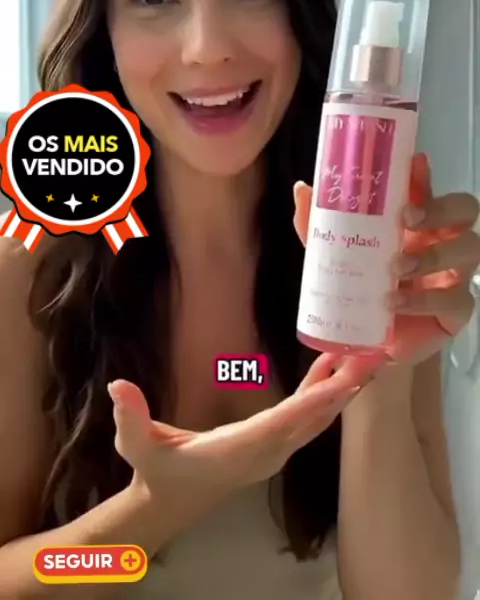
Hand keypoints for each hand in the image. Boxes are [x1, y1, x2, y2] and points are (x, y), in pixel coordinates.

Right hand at [108, 354, 367, 504]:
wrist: (169, 502)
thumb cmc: (154, 470)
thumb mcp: (135, 445)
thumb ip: (130, 418)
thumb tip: (119, 387)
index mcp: (238, 449)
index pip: (285, 422)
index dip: (317, 399)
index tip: (347, 379)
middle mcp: (265, 453)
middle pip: (312, 419)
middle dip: (343, 389)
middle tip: (372, 357)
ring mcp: (273, 453)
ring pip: (315, 420)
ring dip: (339, 391)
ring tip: (362, 357)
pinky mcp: (273, 448)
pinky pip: (306, 421)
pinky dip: (324, 397)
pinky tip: (332, 371)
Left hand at [293, 153, 479, 367]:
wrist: (368, 344)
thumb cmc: (362, 289)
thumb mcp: (337, 256)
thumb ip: (321, 226)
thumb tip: (302, 189)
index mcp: (417, 223)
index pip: (428, 190)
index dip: (424, 175)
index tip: (413, 163)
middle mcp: (442, 240)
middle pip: (465, 209)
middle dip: (441, 207)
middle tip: (407, 217)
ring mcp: (455, 273)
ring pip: (469, 248)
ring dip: (433, 255)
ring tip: (397, 267)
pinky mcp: (456, 309)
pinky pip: (454, 298)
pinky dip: (423, 299)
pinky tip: (396, 302)